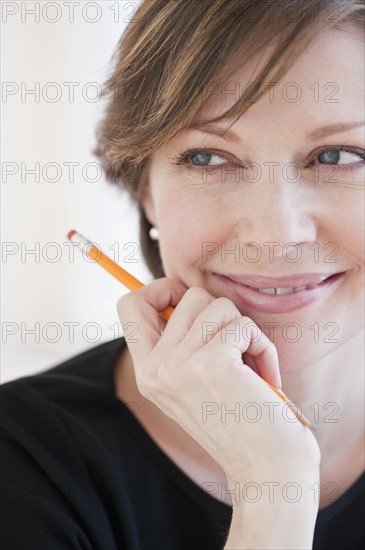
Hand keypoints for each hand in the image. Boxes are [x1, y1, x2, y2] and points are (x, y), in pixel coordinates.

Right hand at [117, 277, 319, 481]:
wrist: (268, 471)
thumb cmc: (239, 421)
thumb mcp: (195, 382)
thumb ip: (182, 342)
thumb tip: (190, 295)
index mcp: (147, 372)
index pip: (129, 304)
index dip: (161, 290)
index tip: (193, 306)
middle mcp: (155, 369)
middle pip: (188, 296)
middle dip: (221, 316)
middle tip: (233, 350)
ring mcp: (180, 366)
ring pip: (218, 305)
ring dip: (244, 331)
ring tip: (250, 367)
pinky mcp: (212, 363)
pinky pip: (243, 325)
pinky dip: (262, 346)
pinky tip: (264, 378)